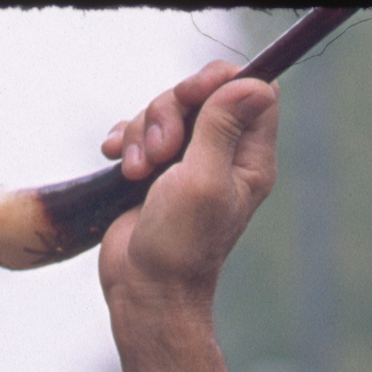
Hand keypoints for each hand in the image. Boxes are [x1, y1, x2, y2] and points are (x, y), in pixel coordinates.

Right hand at [95, 59, 279, 318]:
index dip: (221, 81)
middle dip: (169, 111)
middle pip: (200, 93)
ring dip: (142, 134)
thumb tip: (256, 84)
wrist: (144, 290)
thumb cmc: (179, 246)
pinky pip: (138, 132)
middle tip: (161, 152)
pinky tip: (116, 162)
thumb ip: (222, 127)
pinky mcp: (154, 170)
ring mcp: (187, 161)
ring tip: (137, 173)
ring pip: (164, 111)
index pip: (253, 91)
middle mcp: (223, 155)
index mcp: (249, 158)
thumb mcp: (203, 180)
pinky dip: (124, 141)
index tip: (191, 96)